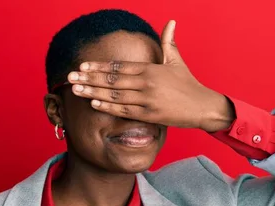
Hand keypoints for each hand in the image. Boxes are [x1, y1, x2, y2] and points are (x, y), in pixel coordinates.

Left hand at [68, 20, 234, 131]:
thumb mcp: (177, 61)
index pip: (119, 66)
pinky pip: (125, 111)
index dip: (99, 66)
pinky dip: (109, 107)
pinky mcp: (149, 115)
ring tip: (76, 90)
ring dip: (93, 93)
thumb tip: (171, 22)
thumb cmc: (188, 84)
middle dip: (89, 79)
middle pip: (112, 80)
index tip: (82, 66)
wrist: (203, 107)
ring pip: (115, 95)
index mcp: (150, 69)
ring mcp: (147, 100)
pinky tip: (94, 104)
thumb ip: (169, 42)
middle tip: (71, 77)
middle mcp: (147, 83)